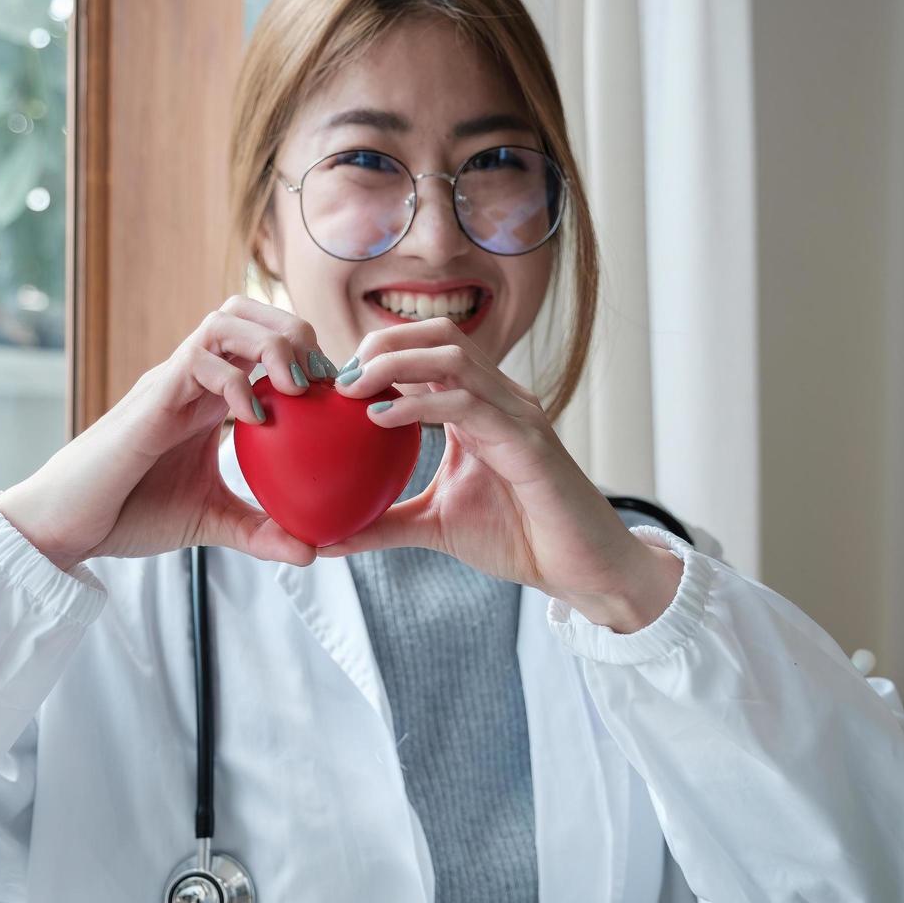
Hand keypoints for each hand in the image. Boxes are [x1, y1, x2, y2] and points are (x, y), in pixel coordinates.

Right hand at [0, 296, 338, 569]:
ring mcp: (172, 381)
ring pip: (227, 319)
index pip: (263, 344)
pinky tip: (256, 420)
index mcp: (211, 397)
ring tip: (295, 389)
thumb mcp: (210, 523)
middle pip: (249, 312)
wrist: (70, 526)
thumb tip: (313, 552)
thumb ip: (260, 531)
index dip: (306, 355)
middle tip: (319, 384)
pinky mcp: (152, 396)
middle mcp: (194, 378)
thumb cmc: (130, 515)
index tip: (335, 396)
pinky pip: (199, 360)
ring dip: (272, 344)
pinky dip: (237, 380)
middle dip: (295, 333)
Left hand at [320, 317, 683, 631]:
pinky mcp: (527, 440)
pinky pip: (469, 404)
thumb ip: (384, 523)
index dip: (378, 352)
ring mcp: (516, 413)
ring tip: (353, 388)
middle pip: (437, 335)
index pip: (426, 351)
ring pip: (453, 357)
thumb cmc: (516, 538)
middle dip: (382, 344)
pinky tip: (381, 418)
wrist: (578, 567)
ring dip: (395, 363)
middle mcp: (498, 398)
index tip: (335, 381)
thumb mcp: (434, 526)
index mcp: (477, 406)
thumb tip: (325, 540)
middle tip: (340, 377)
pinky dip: (420, 403)